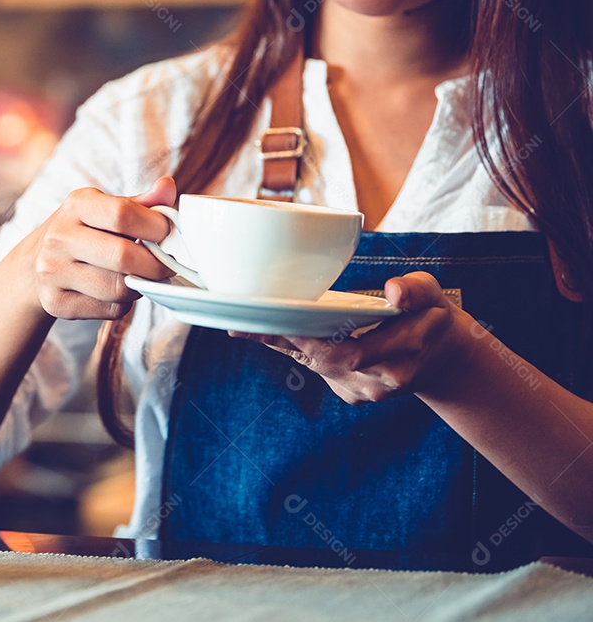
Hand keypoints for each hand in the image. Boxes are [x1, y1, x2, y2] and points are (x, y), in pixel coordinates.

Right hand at [22, 176, 176, 319]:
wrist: (36, 261)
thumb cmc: (83, 232)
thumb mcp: (106, 209)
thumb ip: (140, 203)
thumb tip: (167, 187)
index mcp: (76, 205)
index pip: (123, 215)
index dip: (156, 227)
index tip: (167, 235)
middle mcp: (59, 237)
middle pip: (122, 256)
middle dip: (155, 265)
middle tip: (165, 266)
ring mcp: (53, 272)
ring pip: (118, 288)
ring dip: (139, 286)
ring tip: (139, 277)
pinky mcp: (56, 302)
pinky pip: (109, 310)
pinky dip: (123, 304)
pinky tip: (117, 292)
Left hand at [230, 272, 473, 404]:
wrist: (444, 358)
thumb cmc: (433, 317)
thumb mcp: (434, 295)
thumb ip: (416, 289)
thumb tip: (394, 291)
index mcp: (399, 358)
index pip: (344, 351)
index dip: (304, 339)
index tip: (271, 324)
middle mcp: (377, 382)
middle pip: (319, 362)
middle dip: (280, 342)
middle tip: (239, 324)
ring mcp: (363, 392)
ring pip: (314, 366)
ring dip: (282, 345)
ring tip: (245, 325)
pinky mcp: (350, 393)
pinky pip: (316, 369)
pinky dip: (296, 350)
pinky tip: (273, 333)